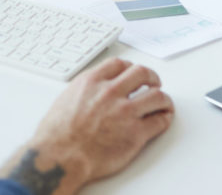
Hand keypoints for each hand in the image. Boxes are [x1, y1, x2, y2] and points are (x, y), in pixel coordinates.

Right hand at [0, 57, 173, 194]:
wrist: (60, 157)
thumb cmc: (56, 135)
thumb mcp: (65, 99)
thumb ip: (84, 92)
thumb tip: (91, 93)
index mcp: (92, 82)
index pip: (119, 64)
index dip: (129, 67)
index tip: (132, 72)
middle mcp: (111, 92)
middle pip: (142, 73)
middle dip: (151, 77)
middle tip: (154, 82)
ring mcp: (125, 112)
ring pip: (157, 96)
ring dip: (163, 98)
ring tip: (164, 102)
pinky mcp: (136, 134)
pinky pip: (159, 121)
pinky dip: (164, 119)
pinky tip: (163, 119)